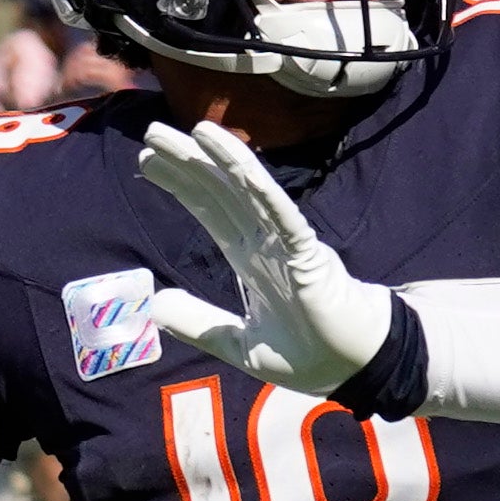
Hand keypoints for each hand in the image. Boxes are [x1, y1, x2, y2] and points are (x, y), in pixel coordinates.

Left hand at [137, 120, 394, 393]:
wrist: (353, 370)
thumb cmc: (307, 356)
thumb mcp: (237, 344)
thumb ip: (198, 323)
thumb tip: (155, 304)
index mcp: (250, 258)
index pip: (209, 210)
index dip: (181, 184)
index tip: (146, 159)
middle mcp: (265, 242)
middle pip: (220, 192)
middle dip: (187, 162)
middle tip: (152, 132)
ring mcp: (286, 243)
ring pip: (247, 192)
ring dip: (219, 160)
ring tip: (189, 130)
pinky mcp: (308, 254)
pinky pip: (281, 214)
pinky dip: (258, 188)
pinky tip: (235, 163)